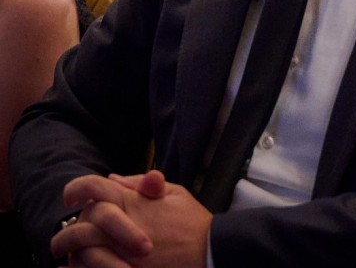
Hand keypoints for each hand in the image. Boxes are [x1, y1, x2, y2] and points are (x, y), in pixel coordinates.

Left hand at [53, 171, 210, 267]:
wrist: (210, 251)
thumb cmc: (193, 222)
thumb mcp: (175, 193)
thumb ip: (142, 185)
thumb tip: (112, 179)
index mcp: (131, 201)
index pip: (93, 187)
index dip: (77, 188)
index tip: (71, 197)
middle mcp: (121, 225)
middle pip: (79, 224)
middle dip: (66, 233)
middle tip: (61, 242)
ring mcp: (121, 251)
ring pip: (80, 252)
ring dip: (73, 255)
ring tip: (71, 260)